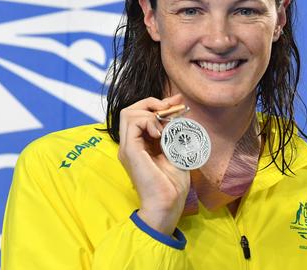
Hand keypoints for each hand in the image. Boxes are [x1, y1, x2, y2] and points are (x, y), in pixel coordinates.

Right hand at [118, 94, 189, 235]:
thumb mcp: (176, 152)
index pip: (140, 115)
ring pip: (128, 113)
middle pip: (130, 110)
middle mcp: (130, 144)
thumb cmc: (173, 184)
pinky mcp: (129, 151)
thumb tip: (179, 113)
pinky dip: (148, 121)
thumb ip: (174, 134)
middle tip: (171, 107)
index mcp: (139, 145)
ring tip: (165, 127)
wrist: (168, 204)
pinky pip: (132, 123)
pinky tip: (161, 134)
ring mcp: (127, 147)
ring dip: (150, 112)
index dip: (158, 104)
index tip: (178, 102)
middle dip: (152, 102)